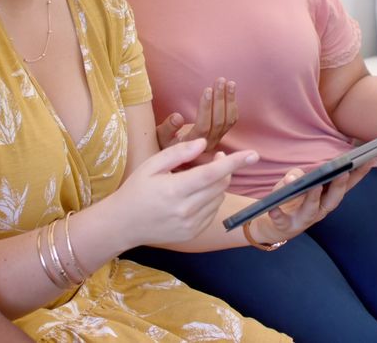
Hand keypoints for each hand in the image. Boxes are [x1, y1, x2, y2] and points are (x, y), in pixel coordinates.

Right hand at [115, 139, 258, 246]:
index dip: (234, 163)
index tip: (253, 154)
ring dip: (217, 184)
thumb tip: (203, 144)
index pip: (212, 174)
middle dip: (224, 169)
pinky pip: (212, 211)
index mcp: (174, 190)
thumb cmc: (136, 190)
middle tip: (215, 158)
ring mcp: (190, 224)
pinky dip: (211, 199)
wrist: (123, 224)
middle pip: (219, 185)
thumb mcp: (151, 165)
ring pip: (219, 198)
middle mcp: (185, 210)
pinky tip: (194, 196)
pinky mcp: (192, 233)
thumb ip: (178, 153)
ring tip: (198, 178)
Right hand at [156, 78, 237, 150]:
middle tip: (220, 80)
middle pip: (219, 122)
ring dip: (230, 100)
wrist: (176, 151)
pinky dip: (233, 105)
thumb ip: (168, 128)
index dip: (206, 108)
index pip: (203, 126)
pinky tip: (231, 91)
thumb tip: (178, 117)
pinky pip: (231, 121)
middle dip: (220, 100)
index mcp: (192, 144)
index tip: (207, 90)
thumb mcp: (160, 136)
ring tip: (230, 83)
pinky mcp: (221, 134)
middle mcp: (207, 143)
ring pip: (228, 121)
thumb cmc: (166, 141)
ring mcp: (216, 139)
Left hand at [247, 165, 371, 244]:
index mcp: (326, 198)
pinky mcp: (284, 227)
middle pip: (333, 199)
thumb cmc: (289, 200)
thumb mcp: (295, 184)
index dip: (358, 174)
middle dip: (339, 186)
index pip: (346, 185)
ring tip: (314, 185)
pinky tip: (273, 208)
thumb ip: (297, 176)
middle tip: (343, 172)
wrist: (273, 226)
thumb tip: (296, 176)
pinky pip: (281, 221)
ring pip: (311, 210)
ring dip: (313, 198)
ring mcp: (303, 220)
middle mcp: (319, 210)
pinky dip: (278, 215)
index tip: (368, 160)